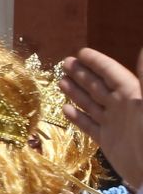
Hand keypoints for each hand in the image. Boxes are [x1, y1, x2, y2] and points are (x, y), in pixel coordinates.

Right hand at [62, 47, 142, 188]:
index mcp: (132, 95)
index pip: (112, 74)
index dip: (98, 63)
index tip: (81, 52)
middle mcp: (121, 107)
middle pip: (98, 86)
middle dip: (82, 74)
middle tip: (65, 62)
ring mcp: (113, 123)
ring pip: (91, 103)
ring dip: (76, 92)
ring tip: (60, 81)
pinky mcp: (107, 141)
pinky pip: (89, 125)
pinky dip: (77, 117)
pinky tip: (65, 109)